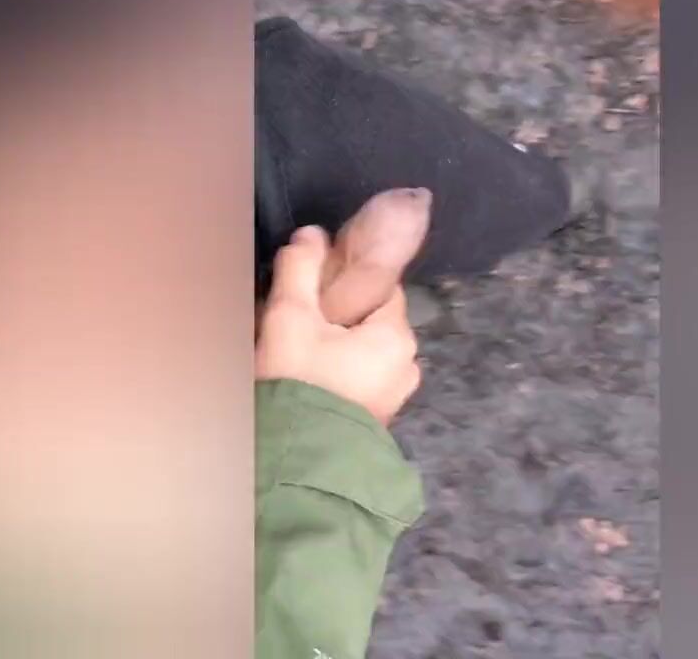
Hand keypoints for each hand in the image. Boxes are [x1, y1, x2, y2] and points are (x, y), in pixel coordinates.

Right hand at [255, 226, 421, 424]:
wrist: (296, 462)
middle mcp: (407, 366)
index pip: (381, 287)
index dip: (348, 279)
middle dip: (339, 315)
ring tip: (300, 352)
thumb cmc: (298, 381)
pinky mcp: (378, 420)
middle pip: (372, 320)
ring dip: (339, 346)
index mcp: (397, 335)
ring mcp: (395, 397)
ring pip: (366, 352)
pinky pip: (362, 381)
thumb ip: (300, 270)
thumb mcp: (289, 318)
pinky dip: (341, 373)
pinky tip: (311, 378)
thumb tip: (311, 234)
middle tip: (300, 320)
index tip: (316, 286)